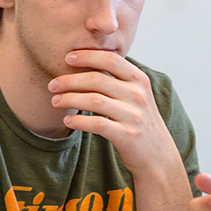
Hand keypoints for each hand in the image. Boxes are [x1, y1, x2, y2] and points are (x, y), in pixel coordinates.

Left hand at [48, 49, 177, 173]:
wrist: (158, 155)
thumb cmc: (139, 121)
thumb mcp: (136, 95)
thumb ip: (118, 80)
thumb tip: (86, 61)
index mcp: (139, 80)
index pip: (111, 59)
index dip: (87, 56)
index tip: (67, 58)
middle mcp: (138, 95)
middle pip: (97, 79)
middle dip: (70, 80)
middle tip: (53, 85)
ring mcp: (133, 115)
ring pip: (94, 100)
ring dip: (70, 99)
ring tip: (55, 101)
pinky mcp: (127, 135)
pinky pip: (97, 124)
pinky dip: (79, 121)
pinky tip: (68, 120)